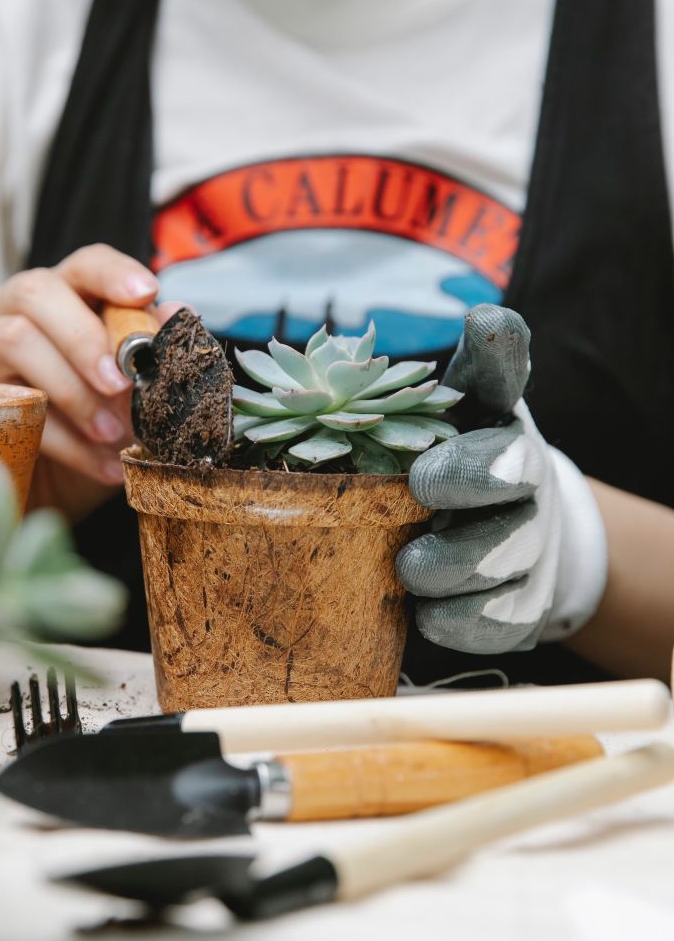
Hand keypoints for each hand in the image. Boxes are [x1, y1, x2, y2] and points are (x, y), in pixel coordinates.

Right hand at [0, 245, 177, 487]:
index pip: (84, 264)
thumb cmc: (98, 418)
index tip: (146, 292)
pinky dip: (61, 438)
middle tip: (120, 383)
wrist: (60, 484)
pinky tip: (101, 463)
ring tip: (113, 434)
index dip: (113, 274)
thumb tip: (176, 311)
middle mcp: (10, 305)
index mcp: (62, 292)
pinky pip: (6, 402)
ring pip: (15, 340)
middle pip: (36, 292)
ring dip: (71, 391)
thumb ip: (152, 348)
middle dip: (83, 336)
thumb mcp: (133, 387)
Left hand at [396, 305, 607, 653]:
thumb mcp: (453, 411)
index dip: (498, 355)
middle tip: (420, 489)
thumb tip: (490, 317)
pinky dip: (460, 622)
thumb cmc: (452, 460)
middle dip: (470, 479)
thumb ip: (467, 368)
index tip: (477, 336)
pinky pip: (499, 622)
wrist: (498, 537)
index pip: (504, 374)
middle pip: (514, 473)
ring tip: (409, 567)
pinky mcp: (523, 606)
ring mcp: (531, 543)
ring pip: (503, 559)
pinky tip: (426, 616)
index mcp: (496, 415)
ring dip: (453, 565)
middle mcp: (526, 476)